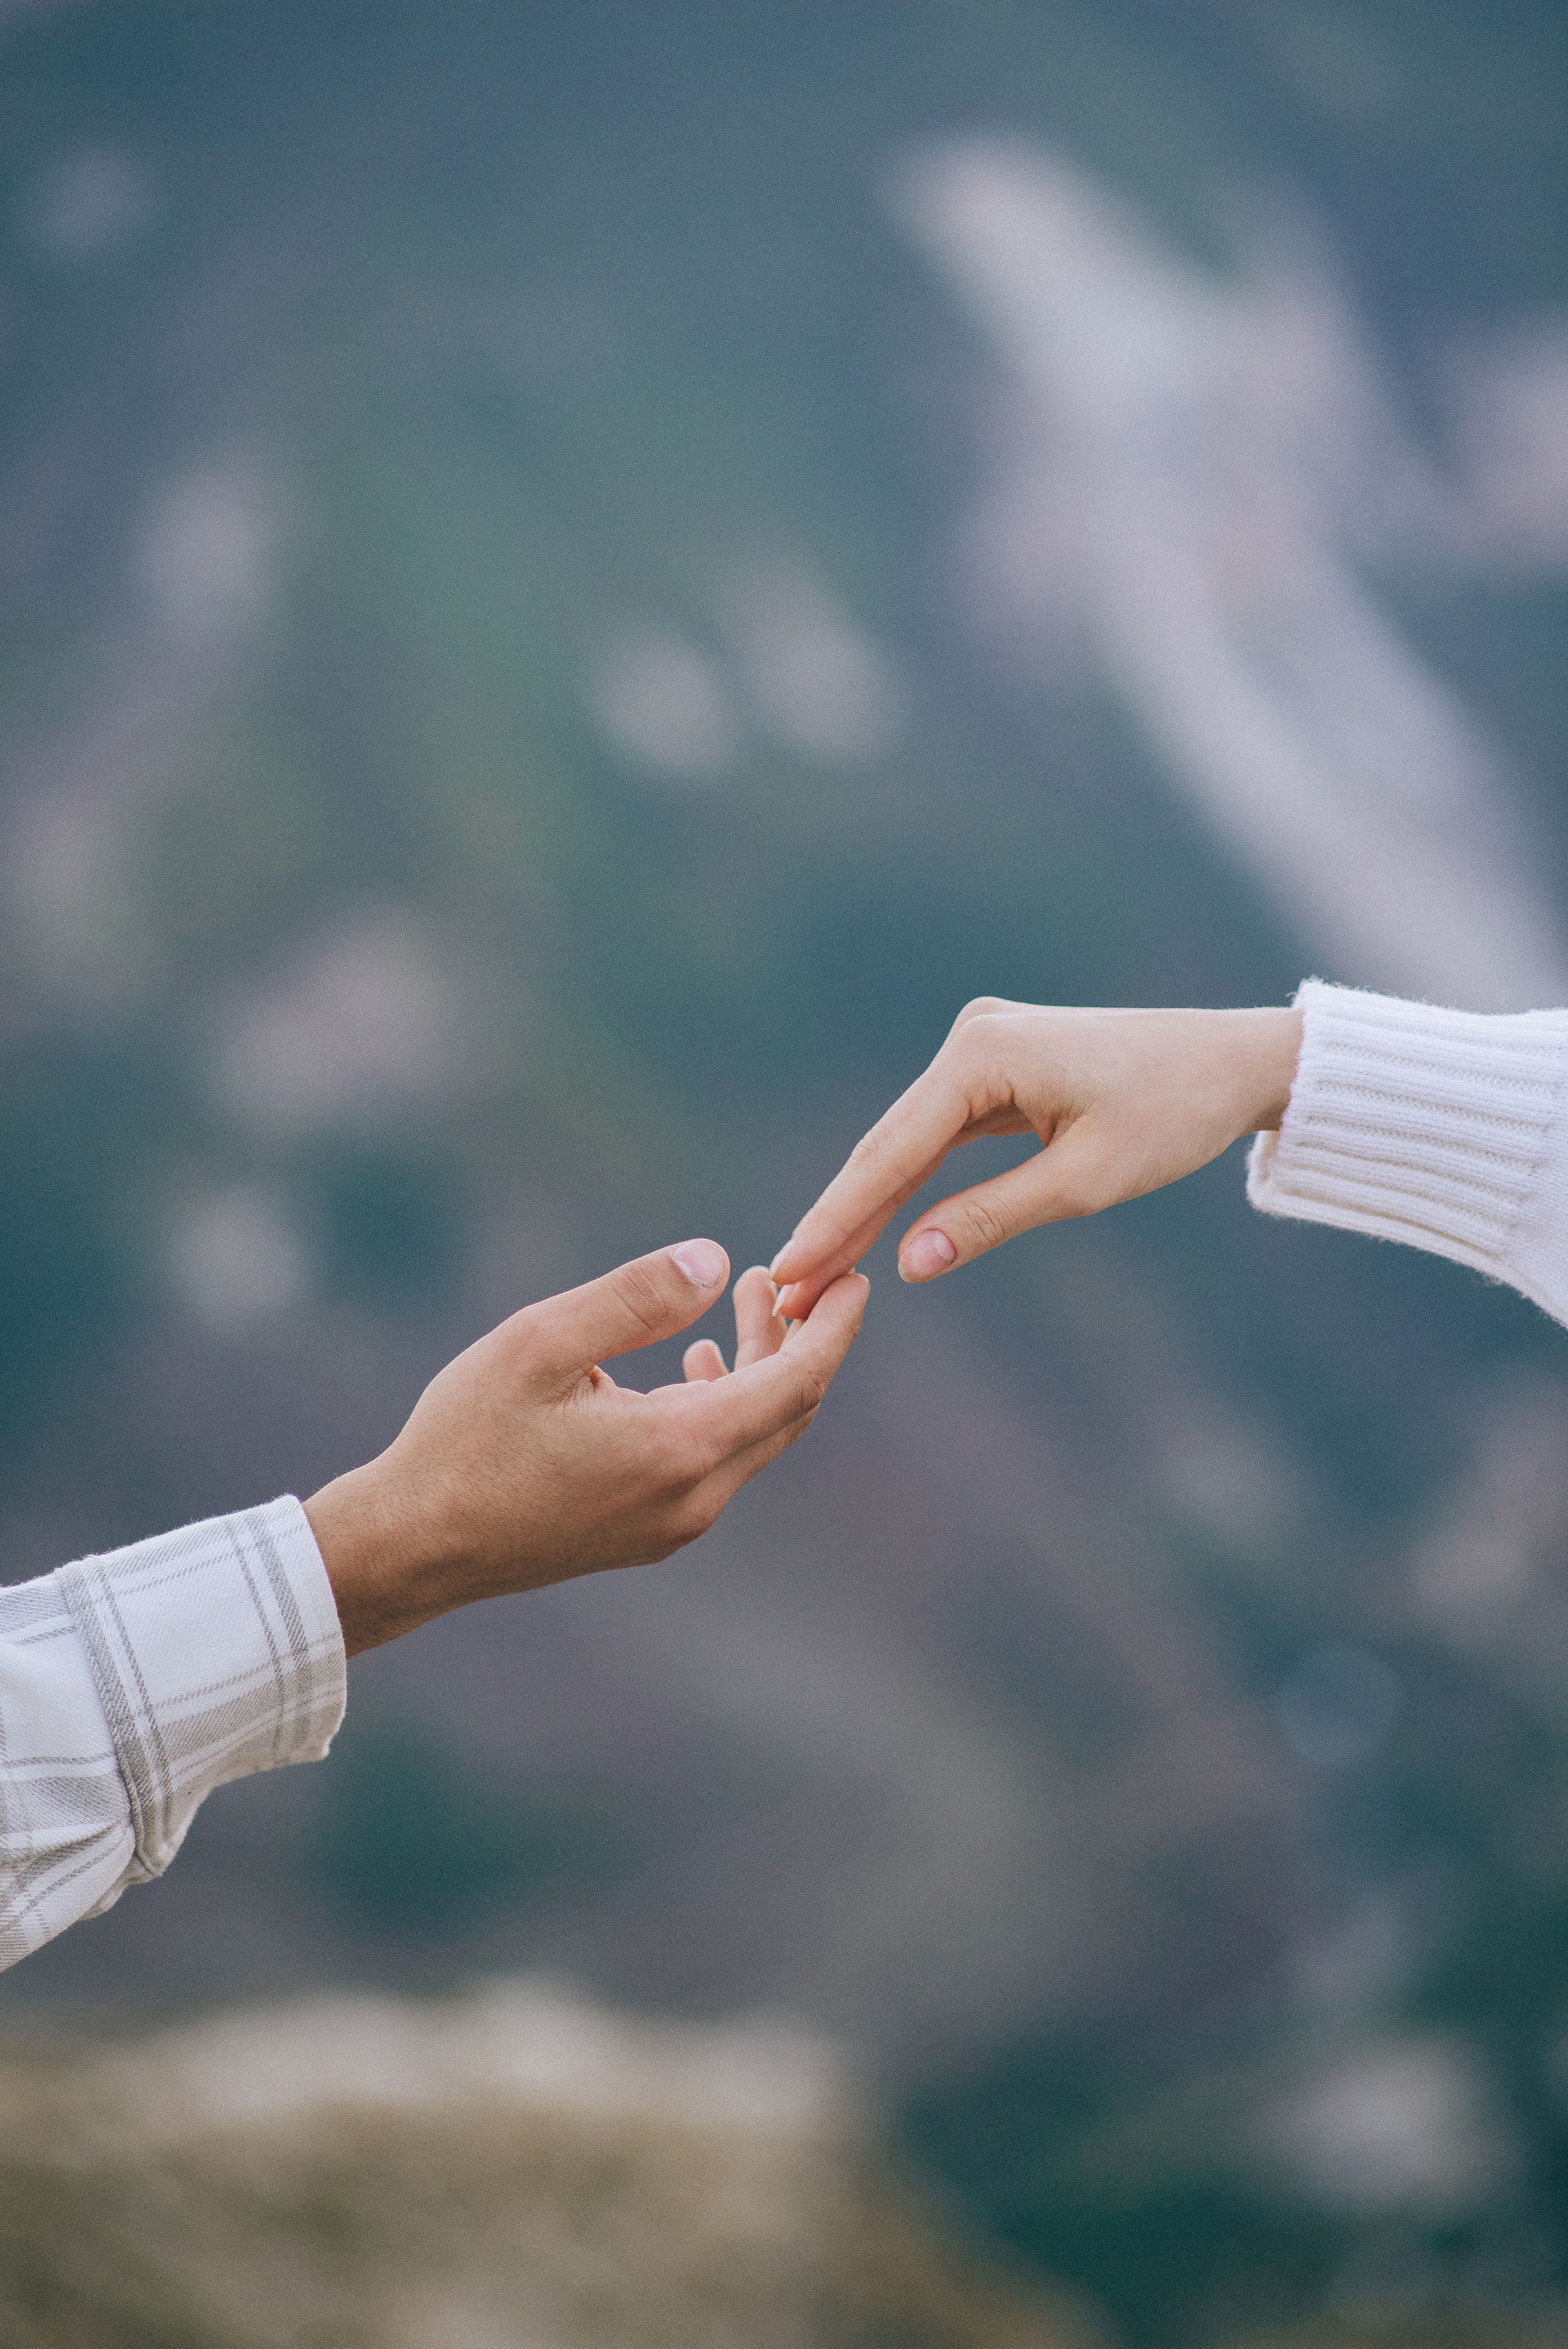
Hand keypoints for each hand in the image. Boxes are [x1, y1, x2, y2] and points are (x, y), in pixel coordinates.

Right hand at [306, 1242, 867, 1654]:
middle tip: (794, 1274)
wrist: (413, 1545)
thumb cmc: (466, 1438)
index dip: (833, 1325)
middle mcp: (694, 1498)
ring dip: (760, 1369)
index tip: (857, 1275)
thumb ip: (635, 1298)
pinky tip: (695, 1365)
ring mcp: (673, 1525)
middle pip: (787, 1411)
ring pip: (753, 1437)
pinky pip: (717, 1462)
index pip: (797, 1381)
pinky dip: (726, 1405)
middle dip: (802, 1339)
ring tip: (745, 1302)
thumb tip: (716, 1260)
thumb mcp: (542, 1344)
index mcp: (681, 1449)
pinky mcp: (647, 1534)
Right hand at [769, 1000, 1303, 1312]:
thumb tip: (908, 1264)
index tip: (788, 1272)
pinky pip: (938, 1135)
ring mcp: (981, 1048)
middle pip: (887, 1145)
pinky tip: (866, 1230)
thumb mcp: (1084, 1181)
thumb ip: (991, 1219)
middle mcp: (971, 1038)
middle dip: (836, 1221)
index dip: (836, 1219)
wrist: (1236, 1062)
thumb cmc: (1173, 1116)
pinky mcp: (997, 1067)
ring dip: (864, 1206)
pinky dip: (907, 1183)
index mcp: (985, 1054)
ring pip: (907, 1143)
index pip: (892, 1151)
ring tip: (810, 1273)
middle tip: (783, 1291)